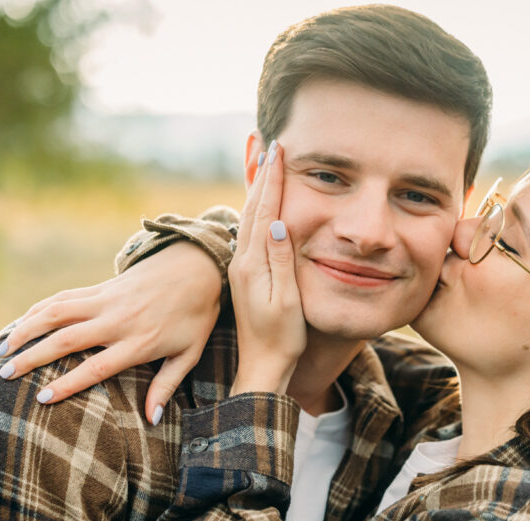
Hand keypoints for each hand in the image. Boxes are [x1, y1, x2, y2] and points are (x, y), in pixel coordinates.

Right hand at [0, 240, 221, 423]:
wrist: (197, 267)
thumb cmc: (195, 316)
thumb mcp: (189, 354)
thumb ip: (167, 386)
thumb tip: (152, 420)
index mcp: (139, 342)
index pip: (97, 367)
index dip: (68, 383)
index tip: (42, 398)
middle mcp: (117, 320)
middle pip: (66, 340)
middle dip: (32, 358)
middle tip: (5, 375)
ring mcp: (106, 300)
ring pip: (56, 313)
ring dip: (25, 330)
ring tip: (2, 351)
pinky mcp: (100, 287)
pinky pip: (62, 298)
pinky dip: (38, 310)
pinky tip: (20, 325)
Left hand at [228, 140, 305, 394]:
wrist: (263, 367)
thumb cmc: (282, 339)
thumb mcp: (286, 301)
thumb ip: (281, 261)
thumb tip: (277, 223)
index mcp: (252, 264)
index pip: (264, 211)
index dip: (273, 179)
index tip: (279, 150)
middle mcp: (242, 261)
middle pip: (252, 207)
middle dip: (262, 175)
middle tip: (269, 143)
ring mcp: (242, 268)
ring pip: (250, 217)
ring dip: (258, 188)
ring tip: (263, 162)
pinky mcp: (246, 275)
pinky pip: (251, 232)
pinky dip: (257, 210)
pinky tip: (261, 204)